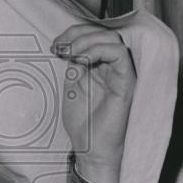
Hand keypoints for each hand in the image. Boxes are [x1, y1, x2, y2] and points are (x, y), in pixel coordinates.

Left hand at [52, 23, 135, 182]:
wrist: (91, 149)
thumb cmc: (84, 124)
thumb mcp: (72, 87)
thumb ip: (74, 65)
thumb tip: (68, 45)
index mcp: (100, 67)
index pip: (94, 36)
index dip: (74, 34)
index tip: (55, 46)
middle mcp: (113, 67)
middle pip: (103, 33)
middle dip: (78, 34)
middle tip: (60, 47)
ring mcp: (122, 73)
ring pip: (112, 39)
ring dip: (87, 40)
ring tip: (70, 53)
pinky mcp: (127, 82)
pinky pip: (119, 54)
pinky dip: (99, 50)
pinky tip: (82, 59)